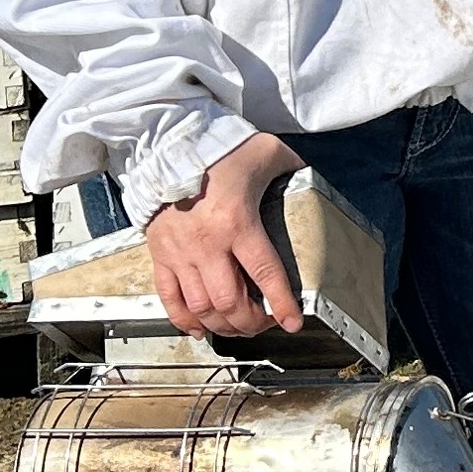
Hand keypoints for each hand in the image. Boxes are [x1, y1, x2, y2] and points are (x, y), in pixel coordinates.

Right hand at [144, 129, 308, 339]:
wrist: (168, 143)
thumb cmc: (219, 148)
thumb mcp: (267, 153)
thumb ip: (292, 170)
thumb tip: (312, 181)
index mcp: (236, 221)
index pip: (265, 273)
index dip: (281, 303)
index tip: (292, 322)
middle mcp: (206, 243)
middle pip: (230, 301)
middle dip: (251, 322)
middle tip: (264, 323)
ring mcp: (179, 252)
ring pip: (201, 306)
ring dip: (222, 324)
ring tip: (237, 326)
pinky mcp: (159, 253)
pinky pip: (168, 298)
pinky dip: (184, 320)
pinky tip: (200, 328)